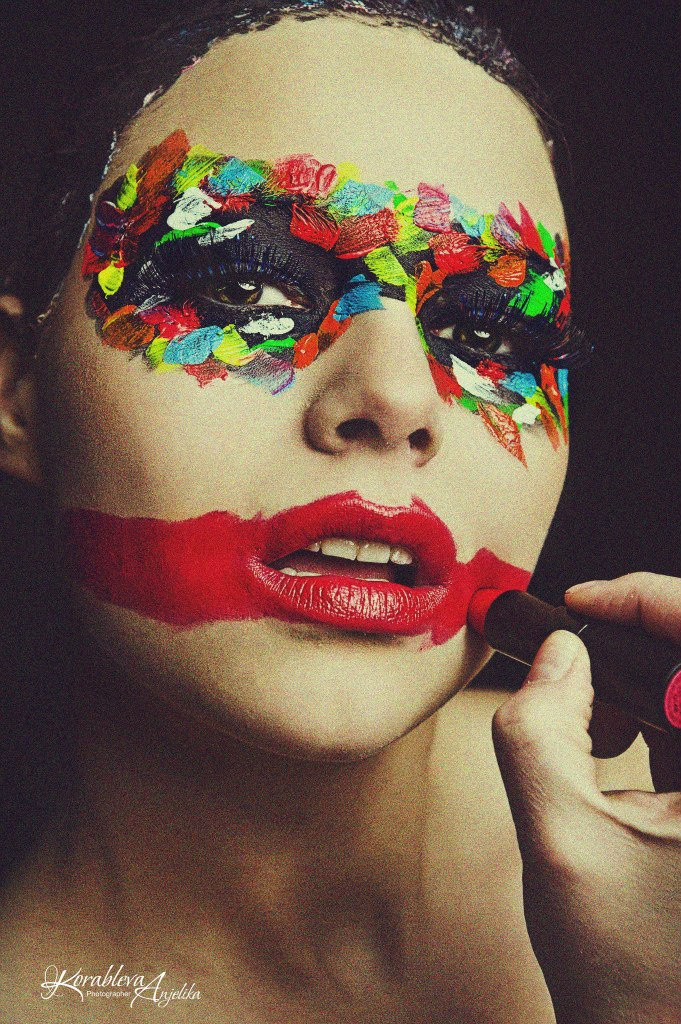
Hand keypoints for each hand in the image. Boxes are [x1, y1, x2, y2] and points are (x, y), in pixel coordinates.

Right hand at [491, 573, 680, 1023]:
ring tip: (590, 716)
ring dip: (643, 681)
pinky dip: (654, 713)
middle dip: (639, 644)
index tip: (583, 603)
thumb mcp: (560, 841)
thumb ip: (541, 730)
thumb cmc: (628, 975)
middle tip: (575, 655)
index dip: (649, 603)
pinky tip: (611, 736)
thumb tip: (556, 654)